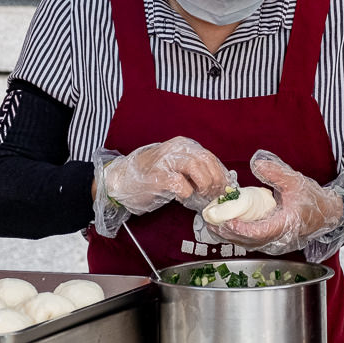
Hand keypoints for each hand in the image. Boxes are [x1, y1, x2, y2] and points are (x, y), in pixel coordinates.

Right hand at [103, 137, 230, 213]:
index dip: (220, 174)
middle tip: (213, 194)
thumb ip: (194, 169)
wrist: (120, 179)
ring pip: (195, 167)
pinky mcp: (157, 177)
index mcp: (182, 146)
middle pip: (205, 160)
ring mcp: (165, 161)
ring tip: (201, 195)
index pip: (210, 157)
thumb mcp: (175, 166)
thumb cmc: (150, 176)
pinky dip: (186, 192)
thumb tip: (217, 182)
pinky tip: (183, 196)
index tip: (223, 188)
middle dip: (215, 180)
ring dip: (203, 184)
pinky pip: (179, 183)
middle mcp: (175, 149)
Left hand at [207, 150, 342, 254]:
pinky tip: (224, 227)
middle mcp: (279, 239)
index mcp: (286, 225)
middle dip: (227, 232)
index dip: (241, 228)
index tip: (227, 221)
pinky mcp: (272, 242)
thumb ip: (276, 173)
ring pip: (248, 244)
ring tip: (211, 224)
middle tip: (210, 221)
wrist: (327, 213)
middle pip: (248, 241)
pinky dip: (236, 236)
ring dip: (229, 236)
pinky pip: (251, 242)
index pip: (259, 232)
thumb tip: (256, 163)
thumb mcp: (295, 181)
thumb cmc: (312, 198)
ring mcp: (275, 243)